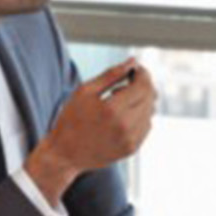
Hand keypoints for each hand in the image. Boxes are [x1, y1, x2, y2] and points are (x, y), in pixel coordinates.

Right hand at [33, 61, 157, 183]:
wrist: (65, 154)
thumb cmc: (71, 120)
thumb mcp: (85, 91)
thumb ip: (111, 74)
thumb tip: (132, 61)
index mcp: (112, 110)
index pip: (143, 86)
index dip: (143, 74)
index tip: (137, 69)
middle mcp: (125, 127)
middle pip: (150, 98)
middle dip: (143, 85)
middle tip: (128, 81)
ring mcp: (130, 140)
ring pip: (150, 112)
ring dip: (141, 101)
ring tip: (119, 100)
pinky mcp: (131, 149)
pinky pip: (146, 126)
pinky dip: (140, 116)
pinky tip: (123, 115)